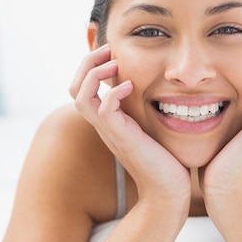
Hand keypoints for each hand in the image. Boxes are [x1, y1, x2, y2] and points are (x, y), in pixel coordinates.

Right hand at [69, 45, 190, 207]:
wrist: (168, 191)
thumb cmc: (165, 160)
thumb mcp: (152, 127)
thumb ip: (147, 110)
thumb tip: (157, 88)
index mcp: (108, 120)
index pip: (82, 87)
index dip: (91, 65)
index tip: (113, 52)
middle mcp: (103, 124)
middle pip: (74, 87)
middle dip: (87, 62)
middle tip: (108, 49)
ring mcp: (109, 131)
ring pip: (80, 95)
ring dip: (94, 73)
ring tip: (114, 63)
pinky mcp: (122, 137)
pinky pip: (103, 110)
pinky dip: (113, 92)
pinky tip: (131, 86)